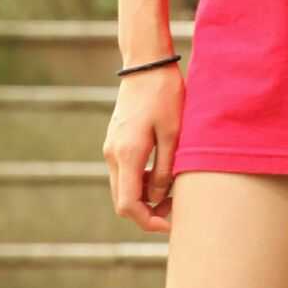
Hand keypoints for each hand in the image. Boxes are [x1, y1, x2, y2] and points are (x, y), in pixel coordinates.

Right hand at [104, 64, 182, 234]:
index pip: (128, 205)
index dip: (149, 221)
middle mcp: (112, 154)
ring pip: (123, 187)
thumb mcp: (173, 134)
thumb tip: (158, 197)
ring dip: (145, 196)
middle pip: (122, 200)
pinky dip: (140, 181)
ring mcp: (111, 147)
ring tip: (174, 191)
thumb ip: (165, 170)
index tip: (172, 223)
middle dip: (148, 212)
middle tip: (177, 209)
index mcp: (127, 154)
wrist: (146, 64)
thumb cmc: (165, 95)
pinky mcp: (115, 140)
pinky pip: (124, 172)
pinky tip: (162, 173)